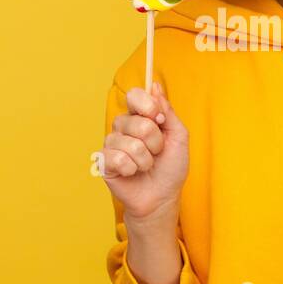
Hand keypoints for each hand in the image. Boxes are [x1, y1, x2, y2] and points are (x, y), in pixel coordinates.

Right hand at [101, 81, 188, 220]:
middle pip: (136, 122)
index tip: (160, 119)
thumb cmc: (171, 167)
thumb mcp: (178, 136)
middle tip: (157, 152)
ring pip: (130, 143)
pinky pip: (118, 159)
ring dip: (146, 159)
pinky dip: (132, 169)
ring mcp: (112, 143)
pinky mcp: (104, 161)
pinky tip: (133, 173)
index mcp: (140, 116)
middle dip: (155, 141)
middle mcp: (123, 126)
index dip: (147, 105)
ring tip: (147, 165)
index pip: (134, 95)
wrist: (162, 197)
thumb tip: (155, 86)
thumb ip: (168, 111)